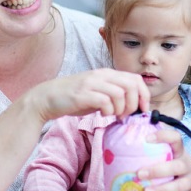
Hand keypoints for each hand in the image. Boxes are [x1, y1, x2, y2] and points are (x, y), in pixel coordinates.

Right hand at [26, 68, 149, 121]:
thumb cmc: (74, 98)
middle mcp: (100, 75)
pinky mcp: (82, 94)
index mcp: (107, 74)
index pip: (135, 78)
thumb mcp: (97, 93)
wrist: (47, 98)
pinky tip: (102, 115)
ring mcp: (91, 83)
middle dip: (135, 103)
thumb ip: (114, 95)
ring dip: (121, 108)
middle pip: (131, 85)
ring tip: (114, 116)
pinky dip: (108, 111)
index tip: (142, 109)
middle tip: (127, 115)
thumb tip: (133, 107)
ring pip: (120, 93)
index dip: (144, 94)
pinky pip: (105, 101)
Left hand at [137, 130, 190, 190]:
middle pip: (177, 165)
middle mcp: (188, 165)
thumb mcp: (170, 158)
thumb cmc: (175, 168)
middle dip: (157, 170)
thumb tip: (115, 151)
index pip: (176, 139)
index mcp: (180, 152)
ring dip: (162, 189)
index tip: (147, 139)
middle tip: (139, 174)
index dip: (163, 136)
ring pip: (180, 185)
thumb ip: (152, 154)